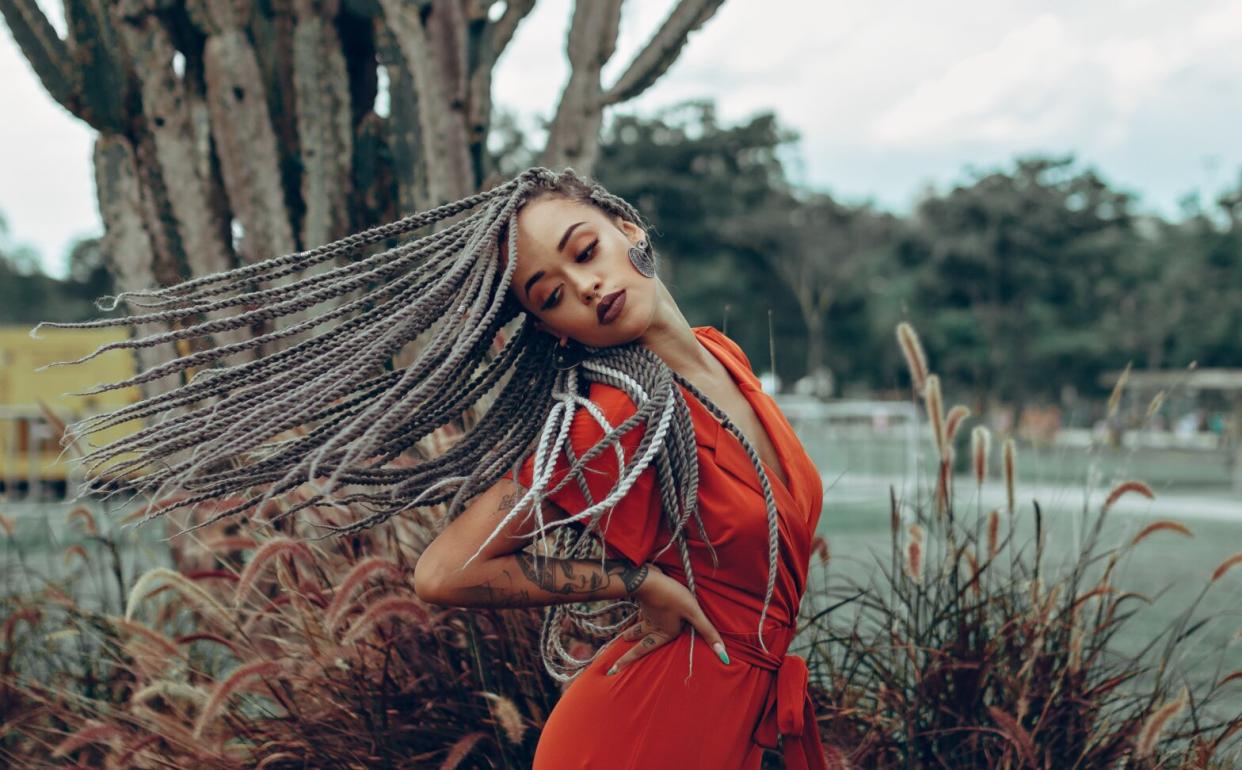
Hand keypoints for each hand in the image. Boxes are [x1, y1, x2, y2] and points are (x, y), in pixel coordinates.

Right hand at [607, 563, 729, 674]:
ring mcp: (648, 613)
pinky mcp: (646, 600)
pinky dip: (637, 615)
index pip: (647, 650)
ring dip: (631, 633)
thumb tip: (723, 656)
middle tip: (614, 666)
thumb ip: (708, 632)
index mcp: (664, 632)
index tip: (612, 671)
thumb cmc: (672, 597)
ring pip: (639, 626)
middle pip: (639, 644)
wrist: (647, 578)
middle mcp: (654, 626)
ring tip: (624, 637)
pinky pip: (641, 612)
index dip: (628, 660)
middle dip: (627, 655)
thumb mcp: (694, 613)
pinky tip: (639, 612)